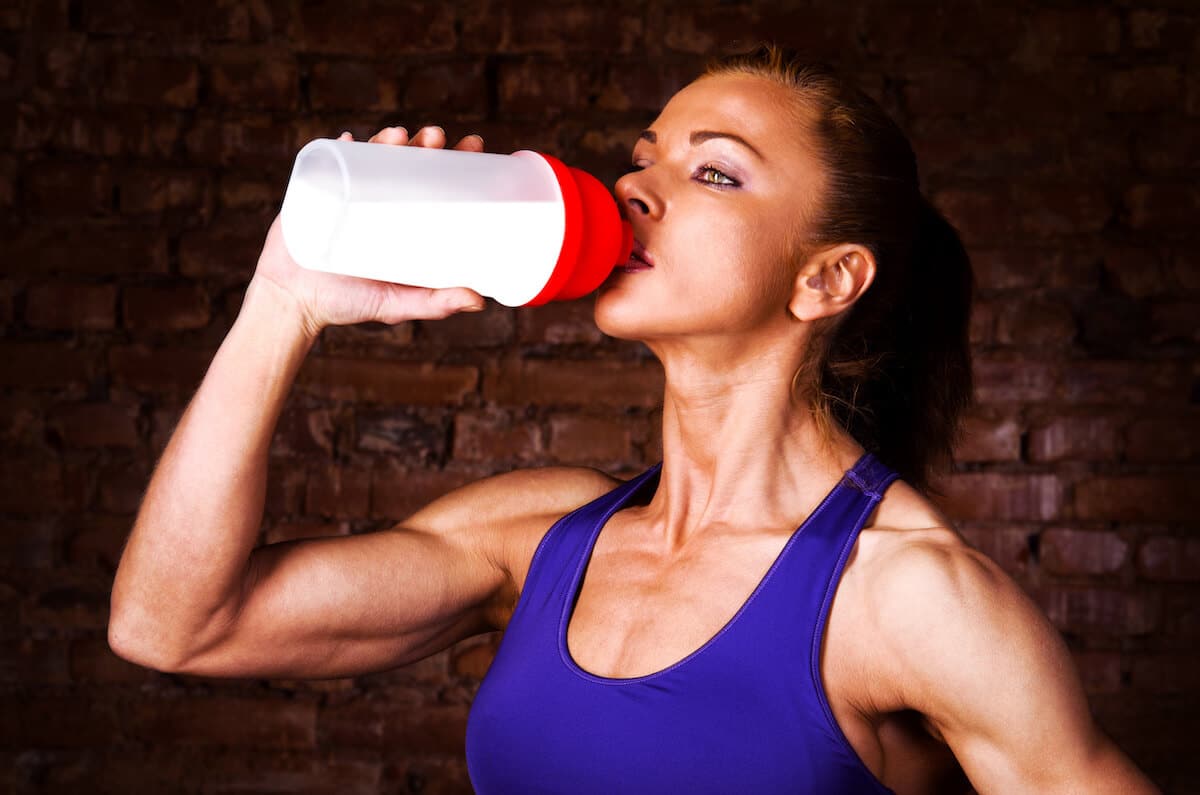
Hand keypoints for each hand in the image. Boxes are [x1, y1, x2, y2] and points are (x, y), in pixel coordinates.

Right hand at [252, 125, 487, 336]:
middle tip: (435, 137)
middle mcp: (381, 201)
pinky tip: (350, 139)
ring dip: (387, 138)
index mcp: (406, 219)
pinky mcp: (318, 190)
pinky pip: (330, 160)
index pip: (438, 182)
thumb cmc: (348, 303)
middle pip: (409, 161)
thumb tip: (479, 300)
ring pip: (373, 154)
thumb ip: (435, 303)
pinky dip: (341, 147)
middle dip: (425, 142)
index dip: (457, 161)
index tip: (474, 145)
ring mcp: (349, 191)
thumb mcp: (397, 303)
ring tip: (398, 135)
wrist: (291, 301)